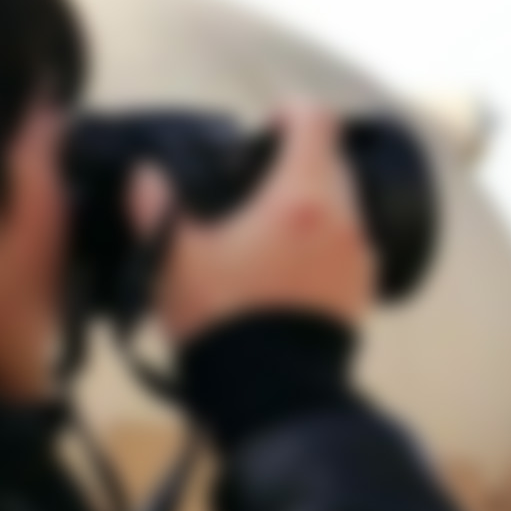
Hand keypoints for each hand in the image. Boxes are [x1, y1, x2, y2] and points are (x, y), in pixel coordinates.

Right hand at [130, 103, 376, 345]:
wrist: (271, 398)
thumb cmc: (226, 326)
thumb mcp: (174, 262)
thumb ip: (156, 208)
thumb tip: (147, 178)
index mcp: (301, 199)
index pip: (317, 122)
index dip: (291, 111)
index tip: (268, 124)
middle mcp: (344, 220)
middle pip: (333, 162)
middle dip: (301, 159)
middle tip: (261, 179)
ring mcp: (360, 258)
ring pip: (346, 205)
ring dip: (316, 203)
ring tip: (274, 228)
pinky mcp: (363, 292)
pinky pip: (350, 247)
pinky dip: (326, 242)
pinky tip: (291, 267)